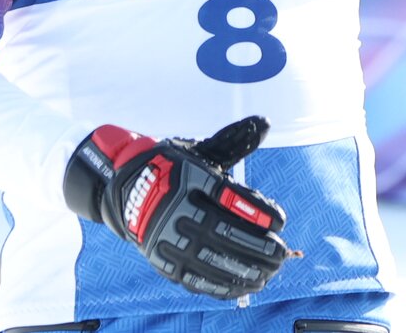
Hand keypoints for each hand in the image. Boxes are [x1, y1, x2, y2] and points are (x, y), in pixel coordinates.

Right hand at [63, 115, 290, 299]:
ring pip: (208, 258)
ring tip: (269, 273)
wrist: (125, 190)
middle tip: (280, 253)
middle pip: (219, 231)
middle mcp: (174, 207)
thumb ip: (235, 140)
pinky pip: (194, 276)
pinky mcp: (162, 260)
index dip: (255, 210)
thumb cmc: (175, 168)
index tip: (280, 221)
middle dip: (254, 246)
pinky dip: (222, 283)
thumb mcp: (201, 151)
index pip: (226, 194)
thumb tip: (265, 122)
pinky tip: (245, 284)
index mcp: (188, 176)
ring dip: (242, 269)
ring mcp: (165, 236)